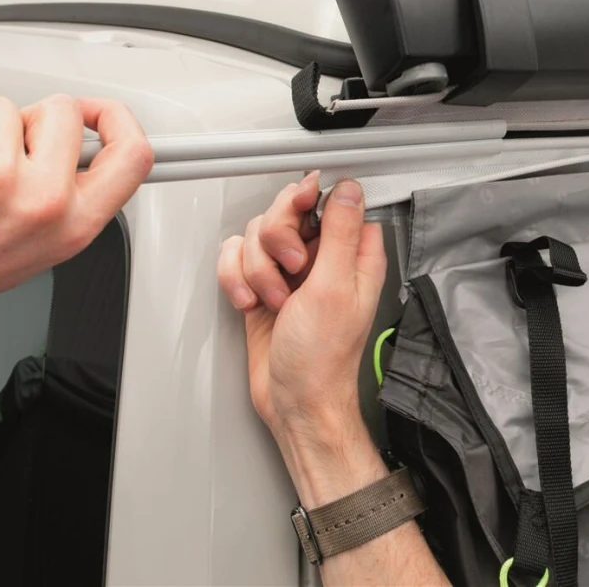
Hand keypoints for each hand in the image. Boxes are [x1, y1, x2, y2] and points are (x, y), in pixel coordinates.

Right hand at [217, 175, 386, 444]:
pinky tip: (250, 303)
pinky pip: (235, 260)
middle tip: (289, 268)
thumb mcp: (334, 288)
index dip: (310, 199)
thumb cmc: (323, 359)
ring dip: (257, 269)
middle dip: (276, 239)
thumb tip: (348, 188)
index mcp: (353, 255)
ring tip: (274, 300)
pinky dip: (236, 280)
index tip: (299, 211)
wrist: (295, 401)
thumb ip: (339, 233)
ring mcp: (290, 273)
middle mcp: (322, 258)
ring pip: (256, 235)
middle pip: (286, 212)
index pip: (331, 200)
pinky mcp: (261, 286)